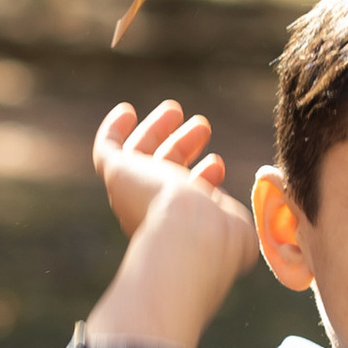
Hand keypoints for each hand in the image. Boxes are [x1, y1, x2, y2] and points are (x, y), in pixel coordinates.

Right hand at [84, 101, 257, 347]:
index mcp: (181, 227)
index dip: (202, 178)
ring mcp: (132, 193)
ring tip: (176, 110)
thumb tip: (230, 217)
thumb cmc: (221, 236)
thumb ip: (234, 222)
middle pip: (161, 172)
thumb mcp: (239, 231)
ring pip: (139, 156)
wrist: (191, 236)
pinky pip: (108, 148)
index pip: (185, 198)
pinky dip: (114, 129)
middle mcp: (152, 212)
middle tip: (202, 125)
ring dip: (157, 132)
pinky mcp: (117, 174)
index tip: (217, 163)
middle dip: (182, 146)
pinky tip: (126, 111)